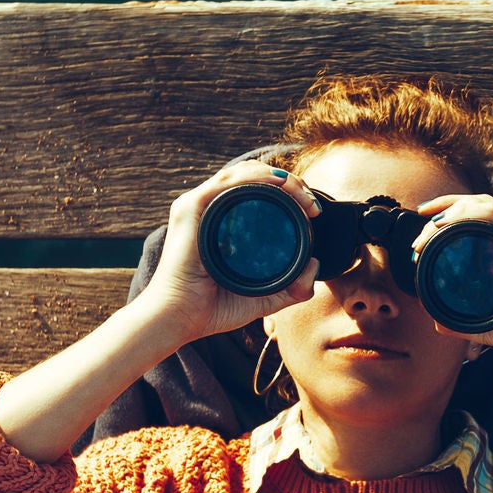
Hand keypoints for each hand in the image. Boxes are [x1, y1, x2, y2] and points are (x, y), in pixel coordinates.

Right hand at [135, 162, 322, 345]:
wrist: (178, 319)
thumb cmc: (210, 310)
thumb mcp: (261, 298)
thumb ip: (291, 288)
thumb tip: (315, 265)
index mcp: (220, 222)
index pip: (256, 191)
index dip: (288, 191)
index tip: (312, 210)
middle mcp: (208, 208)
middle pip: (253, 176)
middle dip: (288, 181)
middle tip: (311, 202)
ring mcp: (197, 204)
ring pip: (243, 172)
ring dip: (278, 176)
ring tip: (301, 192)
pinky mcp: (190, 207)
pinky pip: (226, 181)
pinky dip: (255, 176)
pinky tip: (278, 182)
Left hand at [407, 194, 492, 354]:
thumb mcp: (489, 322)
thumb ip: (463, 321)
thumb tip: (437, 321)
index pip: (478, 215)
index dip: (450, 212)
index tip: (424, 224)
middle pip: (477, 205)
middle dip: (444, 211)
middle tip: (420, 237)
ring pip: (483, 205)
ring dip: (451, 212)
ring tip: (429, 230)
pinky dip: (468, 215)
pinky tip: (448, 223)